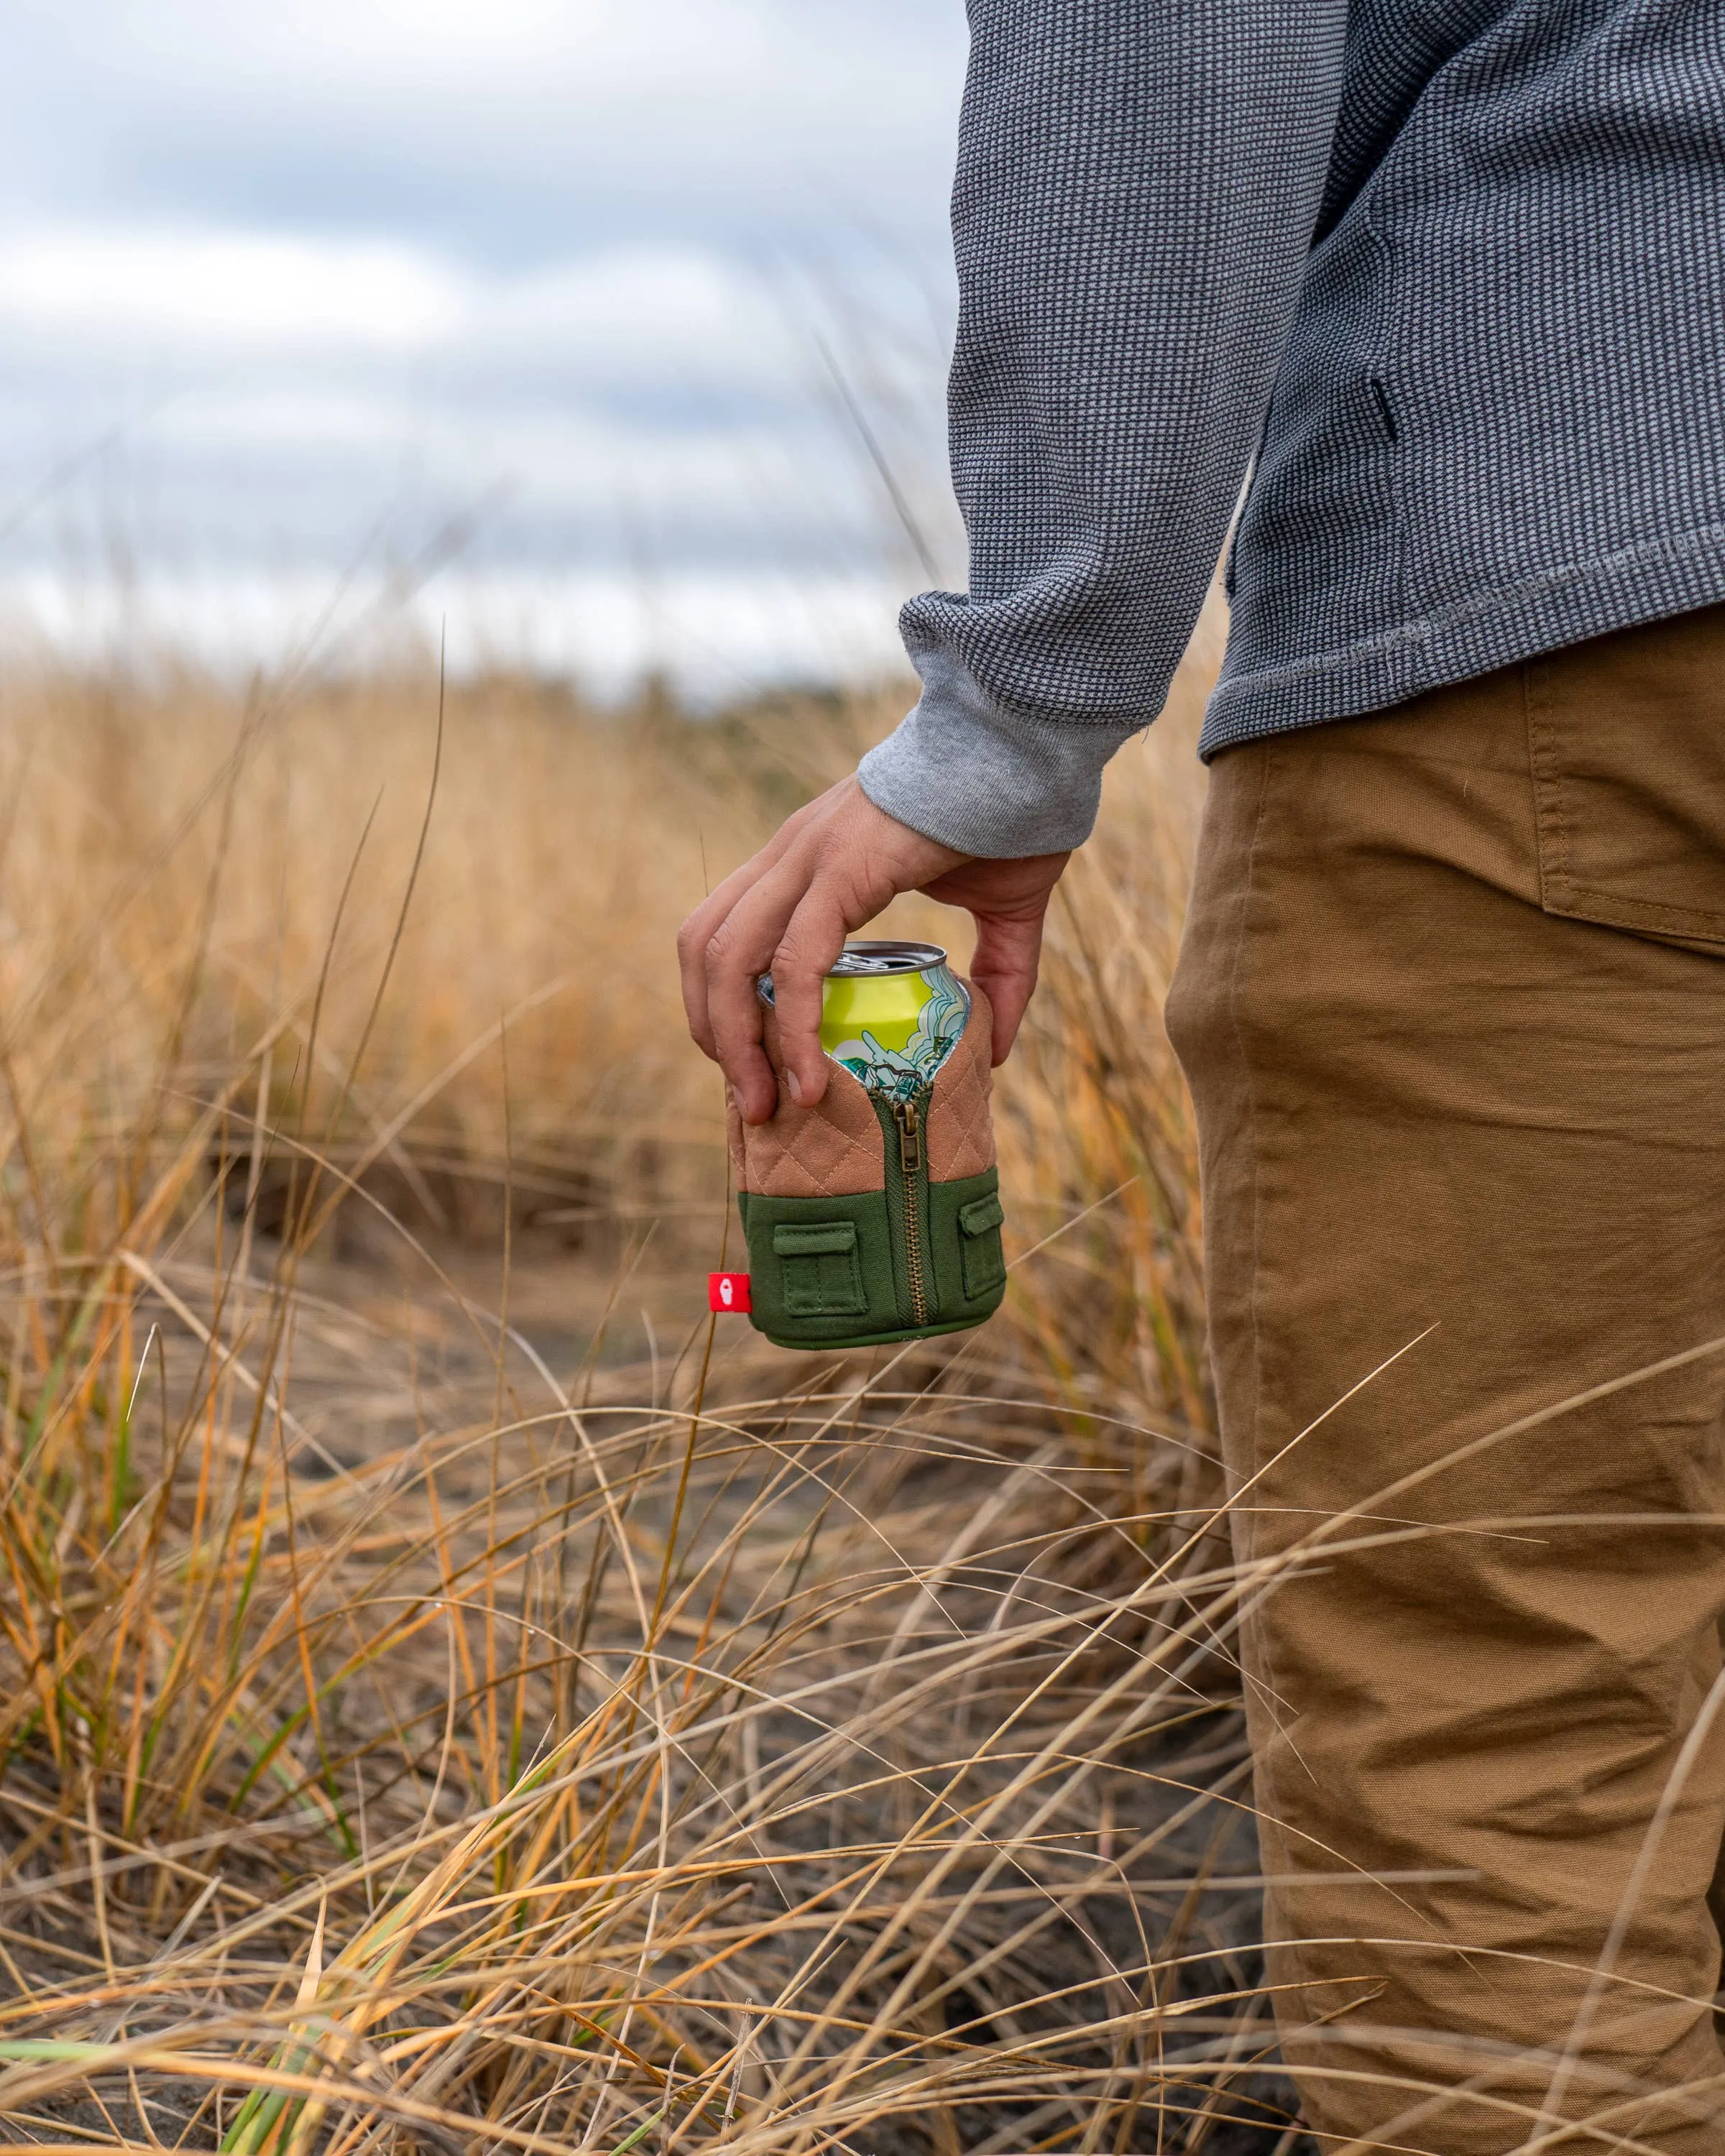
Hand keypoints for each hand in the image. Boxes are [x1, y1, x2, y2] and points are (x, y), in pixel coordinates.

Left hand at [678, 775, 1068, 1123]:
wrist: (1030, 748)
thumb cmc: (1017, 816)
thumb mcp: (1003, 913)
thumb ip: (997, 979)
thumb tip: (995, 1052)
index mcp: (810, 860)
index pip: (728, 935)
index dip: (728, 1006)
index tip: (761, 1070)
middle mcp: (791, 855)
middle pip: (703, 949)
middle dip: (715, 1033)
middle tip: (756, 1100)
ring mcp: (807, 857)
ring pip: (725, 956)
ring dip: (735, 1040)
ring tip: (770, 1103)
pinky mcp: (839, 869)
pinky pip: (792, 960)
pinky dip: (792, 1026)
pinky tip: (810, 1077)